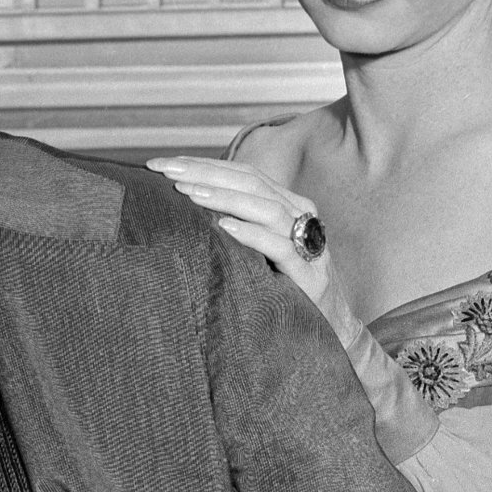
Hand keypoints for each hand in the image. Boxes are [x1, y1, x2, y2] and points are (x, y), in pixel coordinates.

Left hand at [147, 156, 352, 335]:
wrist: (329, 328)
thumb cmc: (284, 285)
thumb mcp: (257, 248)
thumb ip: (234, 223)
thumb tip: (181, 205)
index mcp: (287, 204)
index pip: (242, 174)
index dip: (203, 164)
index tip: (162, 163)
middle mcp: (299, 215)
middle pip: (250, 183)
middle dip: (205, 173)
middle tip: (165, 170)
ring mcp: (307, 243)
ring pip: (265, 208)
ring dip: (224, 198)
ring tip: (189, 193)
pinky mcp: (309, 274)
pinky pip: (280, 248)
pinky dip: (252, 234)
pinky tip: (224, 227)